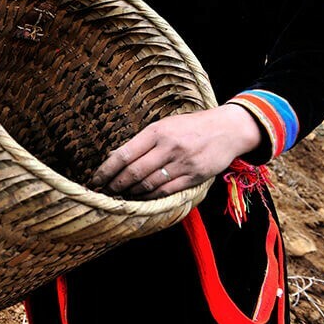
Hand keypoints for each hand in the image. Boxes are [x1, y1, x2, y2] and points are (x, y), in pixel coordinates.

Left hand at [89, 104, 261, 199]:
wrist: (227, 129)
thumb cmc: (191, 126)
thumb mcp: (165, 125)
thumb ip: (143, 140)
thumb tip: (115, 156)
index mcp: (156, 131)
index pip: (124, 154)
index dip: (107, 169)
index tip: (96, 179)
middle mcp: (168, 147)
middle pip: (134, 172)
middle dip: (116, 185)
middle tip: (105, 192)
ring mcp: (182, 163)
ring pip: (148, 184)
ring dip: (132, 193)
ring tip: (121, 196)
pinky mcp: (194, 177)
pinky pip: (166, 191)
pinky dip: (151, 197)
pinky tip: (142, 199)